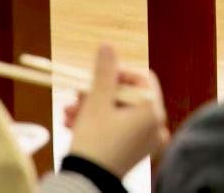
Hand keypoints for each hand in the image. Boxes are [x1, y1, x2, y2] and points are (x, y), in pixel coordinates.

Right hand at [64, 44, 166, 177]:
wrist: (86, 184)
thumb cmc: (94, 144)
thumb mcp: (96, 103)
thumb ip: (104, 72)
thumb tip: (107, 45)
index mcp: (153, 111)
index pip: (141, 78)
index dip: (117, 72)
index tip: (95, 76)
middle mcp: (156, 125)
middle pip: (127, 95)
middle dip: (97, 93)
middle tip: (75, 95)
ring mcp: (147, 140)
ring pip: (118, 112)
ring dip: (92, 108)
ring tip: (68, 112)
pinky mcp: (135, 151)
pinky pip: (118, 128)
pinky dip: (98, 123)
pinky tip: (73, 123)